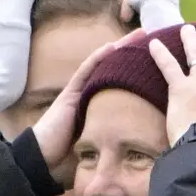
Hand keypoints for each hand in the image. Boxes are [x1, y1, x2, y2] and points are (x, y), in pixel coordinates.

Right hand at [29, 29, 150, 170]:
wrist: (42, 159)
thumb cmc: (67, 157)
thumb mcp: (98, 145)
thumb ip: (113, 141)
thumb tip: (139, 149)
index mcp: (97, 106)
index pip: (118, 82)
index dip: (134, 70)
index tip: (153, 60)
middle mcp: (87, 95)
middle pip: (113, 68)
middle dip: (131, 53)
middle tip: (149, 38)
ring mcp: (77, 92)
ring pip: (102, 64)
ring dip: (119, 48)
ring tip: (137, 35)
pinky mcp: (69, 94)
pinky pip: (85, 71)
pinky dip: (98, 58)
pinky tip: (112, 47)